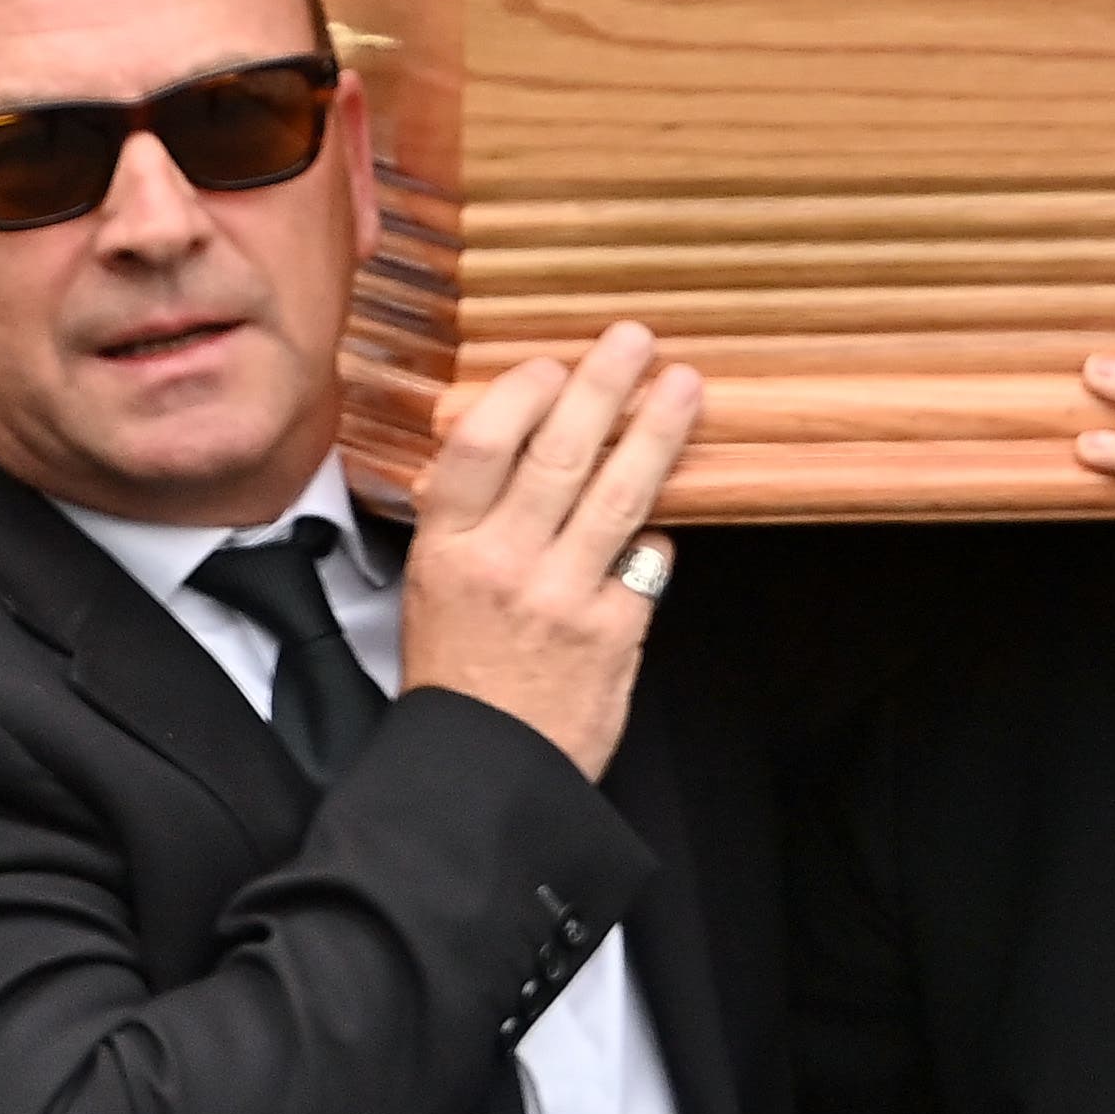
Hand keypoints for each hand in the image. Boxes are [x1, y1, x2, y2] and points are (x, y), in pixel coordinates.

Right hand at [400, 322, 702, 779]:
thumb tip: (511, 448)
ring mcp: (564, 597)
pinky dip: (655, 536)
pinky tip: (658, 520)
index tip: (553, 364)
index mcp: (447, 549)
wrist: (484, 773)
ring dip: (656, 432)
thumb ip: (468, 522)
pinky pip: (649, 560)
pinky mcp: (616, 632)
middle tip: (635, 339)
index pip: (480, 447)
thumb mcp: (431, 589)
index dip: (521, 394)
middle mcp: (504, 565)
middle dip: (603, 386)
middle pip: (559, 453)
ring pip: (619, 494)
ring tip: (683, 386)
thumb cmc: (458, 676)